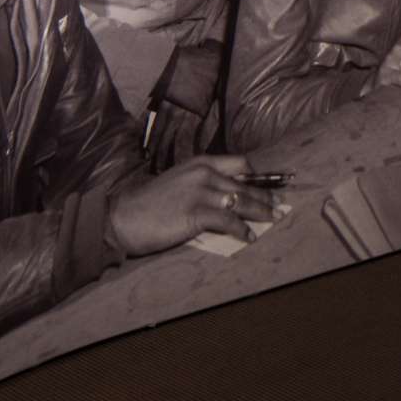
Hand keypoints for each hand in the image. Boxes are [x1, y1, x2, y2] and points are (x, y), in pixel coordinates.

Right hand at [108, 155, 278, 254]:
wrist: (121, 217)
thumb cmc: (148, 204)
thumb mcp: (180, 183)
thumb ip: (203, 185)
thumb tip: (228, 197)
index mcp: (201, 162)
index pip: (242, 164)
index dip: (259, 177)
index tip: (271, 186)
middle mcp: (205, 173)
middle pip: (247, 183)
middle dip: (266, 196)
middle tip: (280, 206)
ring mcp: (201, 192)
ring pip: (243, 201)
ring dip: (261, 212)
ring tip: (273, 220)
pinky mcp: (196, 213)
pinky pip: (229, 221)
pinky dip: (242, 230)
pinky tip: (248, 237)